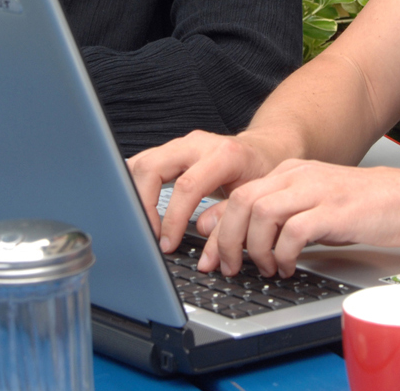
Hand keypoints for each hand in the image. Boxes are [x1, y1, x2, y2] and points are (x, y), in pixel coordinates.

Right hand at [126, 130, 288, 252]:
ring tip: (144, 226)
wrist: (264, 151)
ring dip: (135, 196)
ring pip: (141, 162)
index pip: (187, 186)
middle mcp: (197, 144)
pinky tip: (142, 210)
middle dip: (143, 206)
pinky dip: (137, 188)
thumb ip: (230, 224)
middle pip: (152, 167)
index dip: (173, 219)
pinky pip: (143, 164)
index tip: (167, 244)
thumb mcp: (255, 201)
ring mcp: (181, 144)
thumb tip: (206, 255)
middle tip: (149, 236)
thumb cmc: (261, 175)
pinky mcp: (170, 150)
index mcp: (224, 155)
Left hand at [195, 161, 399, 277]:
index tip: (209, 255)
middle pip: (242, 201)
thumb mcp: (313, 207)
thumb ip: (281, 218)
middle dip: (227, 240)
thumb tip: (242, 241)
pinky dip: (282, 254)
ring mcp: (316, 190)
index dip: (217, 228)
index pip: (238, 195)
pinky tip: (287, 266)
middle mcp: (298, 176)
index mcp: (289, 172)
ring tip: (263, 267)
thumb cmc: (363, 207)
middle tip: (229, 267)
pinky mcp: (334, 210)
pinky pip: (293, 231)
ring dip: (255, 247)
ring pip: (262, 213)